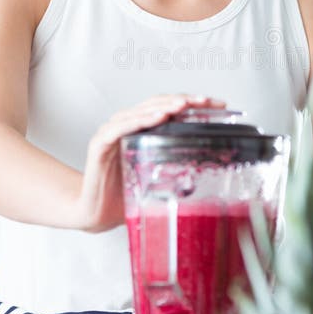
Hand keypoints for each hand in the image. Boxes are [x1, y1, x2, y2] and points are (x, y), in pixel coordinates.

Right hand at [77, 94, 225, 232]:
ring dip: (164, 106)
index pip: (169, 107)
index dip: (193, 103)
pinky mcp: (101, 144)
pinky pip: (121, 127)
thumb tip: (215, 175)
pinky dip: (140, 120)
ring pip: (141, 111)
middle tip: (206, 101)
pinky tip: (158, 117)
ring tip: (184, 105)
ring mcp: (112, 132)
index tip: (218, 105)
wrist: (94, 213)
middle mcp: (127, 126)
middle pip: (158, 103)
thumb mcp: (159, 180)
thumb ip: (179, 171)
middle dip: (184, 100)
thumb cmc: (124, 195)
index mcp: (142, 130)